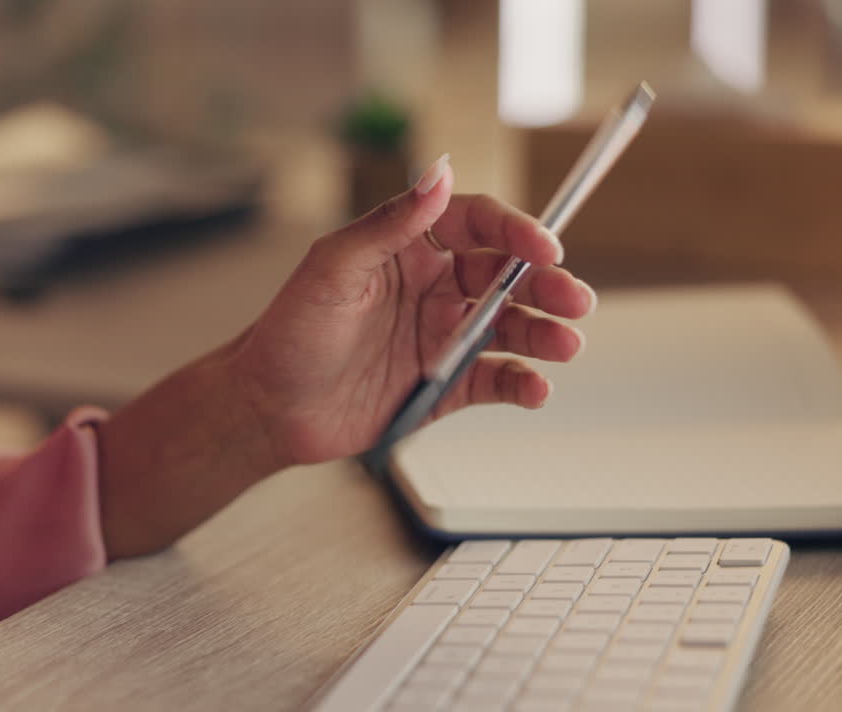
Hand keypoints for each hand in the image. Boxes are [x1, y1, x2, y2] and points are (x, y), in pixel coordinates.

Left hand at [229, 155, 595, 466]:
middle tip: (574, 299)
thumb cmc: (290, 334)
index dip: (515, 232)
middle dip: (545, 285)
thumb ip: (389, 224)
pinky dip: (520, 383)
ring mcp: (440, 338)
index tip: (544, 247)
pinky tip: (535, 387)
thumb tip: (439, 172)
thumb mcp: (333, 270)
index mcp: (407, 250)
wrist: (267, 409)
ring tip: (566, 345)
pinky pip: (493, 380)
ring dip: (543, 334)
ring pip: (508, 328)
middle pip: (505, 276)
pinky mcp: (443, 387)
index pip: (475, 226)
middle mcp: (431, 289)